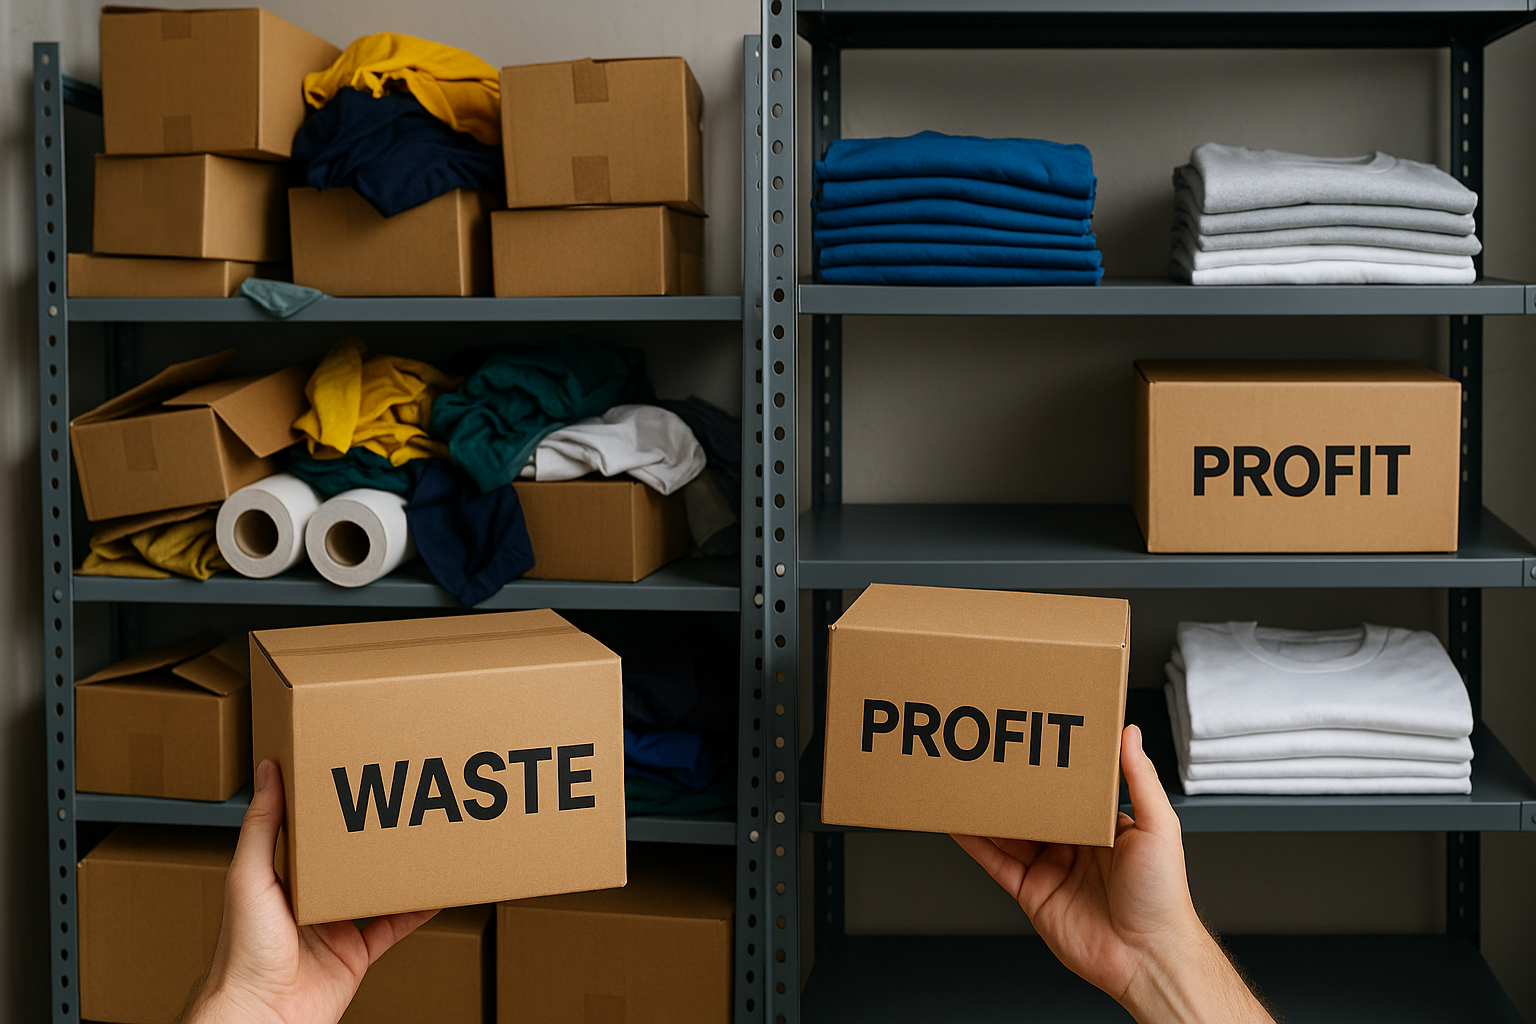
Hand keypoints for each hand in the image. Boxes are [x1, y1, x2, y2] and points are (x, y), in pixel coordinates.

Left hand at [181, 760, 437, 1023]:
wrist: (261, 1016)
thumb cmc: (242, 955)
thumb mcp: (249, 876)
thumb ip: (261, 825)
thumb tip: (267, 772)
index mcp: (278, 877)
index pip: (307, 831)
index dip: (327, 804)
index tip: (348, 775)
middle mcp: (307, 900)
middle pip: (346, 859)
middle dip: (370, 834)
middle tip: (397, 803)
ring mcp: (333, 927)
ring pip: (373, 889)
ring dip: (396, 869)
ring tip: (419, 841)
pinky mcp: (355, 954)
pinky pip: (393, 927)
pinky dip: (416, 911)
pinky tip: (433, 894)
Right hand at [953, 724, 1273, 1023]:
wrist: (1146, 956)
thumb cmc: (1162, 898)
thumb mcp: (1158, 827)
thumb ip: (1141, 779)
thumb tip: (1130, 735)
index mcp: (1102, 826)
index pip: (1070, 788)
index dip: (1050, 767)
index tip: (1032, 742)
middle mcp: (1074, 845)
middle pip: (1034, 808)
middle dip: (1012, 785)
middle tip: (990, 758)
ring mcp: (1051, 868)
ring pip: (1009, 832)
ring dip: (988, 810)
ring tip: (966, 784)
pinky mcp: (1031, 892)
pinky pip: (996, 862)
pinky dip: (975, 843)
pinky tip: (960, 824)